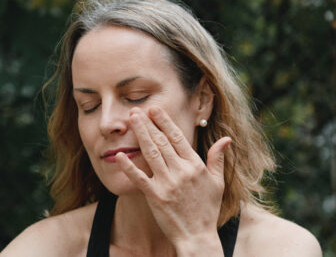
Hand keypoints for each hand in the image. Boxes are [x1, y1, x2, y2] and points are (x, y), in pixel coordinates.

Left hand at [115, 106, 230, 254]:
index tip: (154, 109)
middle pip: (161, 141)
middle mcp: (181, 171)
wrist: (198, 237)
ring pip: (151, 153)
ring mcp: (167, 183)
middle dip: (148, 123)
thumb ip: (218, 159)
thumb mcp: (218, 183)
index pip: (178, 138)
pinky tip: (119, 155)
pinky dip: (129, 167)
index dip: (164, 122)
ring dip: (140, 135)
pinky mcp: (155, 196)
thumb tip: (226, 139)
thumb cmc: (207, 209)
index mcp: (195, 165)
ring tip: (131, 120)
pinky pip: (139, 178)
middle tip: (136, 110)